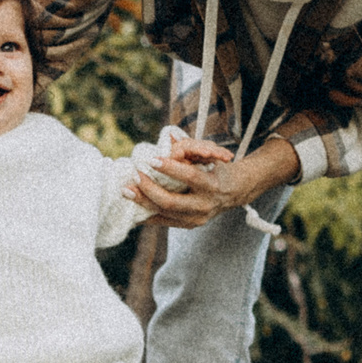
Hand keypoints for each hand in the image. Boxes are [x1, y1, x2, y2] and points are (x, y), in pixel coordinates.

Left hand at [126, 135, 294, 229]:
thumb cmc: (217, 168)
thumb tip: (168, 136)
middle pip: (171, 201)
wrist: (234, 192)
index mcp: (212, 184)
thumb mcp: (210, 154)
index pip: (190, 176)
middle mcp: (204, 205)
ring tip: (127, 190)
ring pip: (164, 212)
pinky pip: (163, 221)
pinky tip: (133, 205)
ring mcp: (196, 219)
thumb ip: (190, 146)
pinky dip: (147, 213)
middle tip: (135, 174)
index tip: (152, 159)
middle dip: (149, 188)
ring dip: (142, 201)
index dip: (170, 168)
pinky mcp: (188, 226)